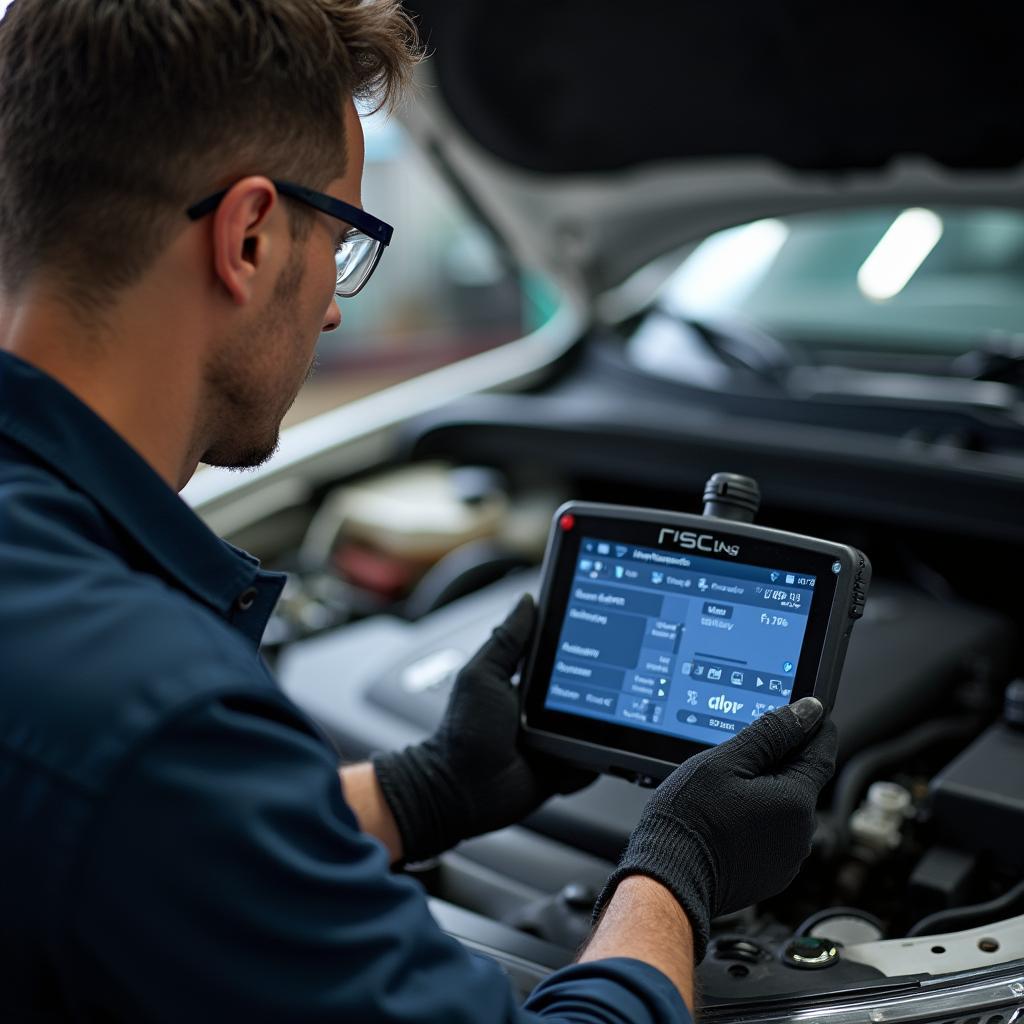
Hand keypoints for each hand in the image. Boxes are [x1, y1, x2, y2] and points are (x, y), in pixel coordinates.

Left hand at [372, 595, 594, 861]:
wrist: (462, 790)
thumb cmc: (464, 732)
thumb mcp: (483, 674)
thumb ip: (506, 639)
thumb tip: (527, 601)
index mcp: (524, 680)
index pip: (558, 654)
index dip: (577, 641)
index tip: (598, 626)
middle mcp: (544, 707)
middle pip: (587, 685)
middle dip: (601, 681)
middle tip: (609, 676)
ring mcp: (558, 738)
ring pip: (596, 722)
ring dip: (601, 720)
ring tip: (593, 720)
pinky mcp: (567, 766)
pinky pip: (595, 757)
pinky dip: (596, 754)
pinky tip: (585, 751)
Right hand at [594, 698, 836, 961]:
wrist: (670, 876)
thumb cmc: (691, 819)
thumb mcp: (726, 761)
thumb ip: (770, 734)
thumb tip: (806, 712)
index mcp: (796, 801)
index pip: (822, 752)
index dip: (814, 728)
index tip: (807, 713)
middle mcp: (801, 834)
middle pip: (800, 781)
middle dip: (778, 762)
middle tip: (742, 752)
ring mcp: (786, 859)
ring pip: (783, 809)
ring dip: (765, 792)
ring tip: (725, 789)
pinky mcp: (769, 874)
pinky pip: (771, 835)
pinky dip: (756, 820)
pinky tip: (726, 815)